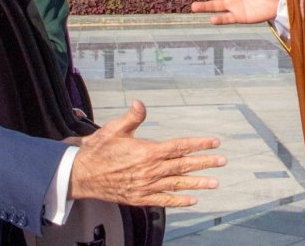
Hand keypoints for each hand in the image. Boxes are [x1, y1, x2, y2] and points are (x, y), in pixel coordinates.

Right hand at [69, 101, 225, 207]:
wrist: (81, 175)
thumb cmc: (97, 151)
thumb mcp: (113, 129)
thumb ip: (131, 117)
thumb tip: (140, 103)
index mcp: (148, 151)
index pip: (180, 146)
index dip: (199, 144)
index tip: (214, 142)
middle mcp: (151, 170)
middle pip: (183, 165)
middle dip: (205, 162)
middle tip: (222, 161)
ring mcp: (146, 186)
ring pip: (178, 184)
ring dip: (198, 183)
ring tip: (214, 183)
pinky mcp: (140, 197)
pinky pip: (164, 200)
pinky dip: (179, 201)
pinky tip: (192, 200)